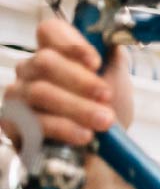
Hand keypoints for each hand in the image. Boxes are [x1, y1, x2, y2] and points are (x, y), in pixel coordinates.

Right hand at [2, 19, 132, 148]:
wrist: (104, 156)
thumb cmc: (107, 116)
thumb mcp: (118, 84)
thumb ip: (114, 59)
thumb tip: (113, 38)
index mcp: (55, 55)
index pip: (50, 32)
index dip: (71, 43)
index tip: (96, 62)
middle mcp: (31, 72)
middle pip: (45, 61)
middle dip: (81, 81)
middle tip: (106, 97)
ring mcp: (18, 96)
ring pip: (40, 92)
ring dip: (77, 107)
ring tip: (104, 121)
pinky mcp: (12, 124)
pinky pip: (33, 121)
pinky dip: (63, 128)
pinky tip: (83, 136)